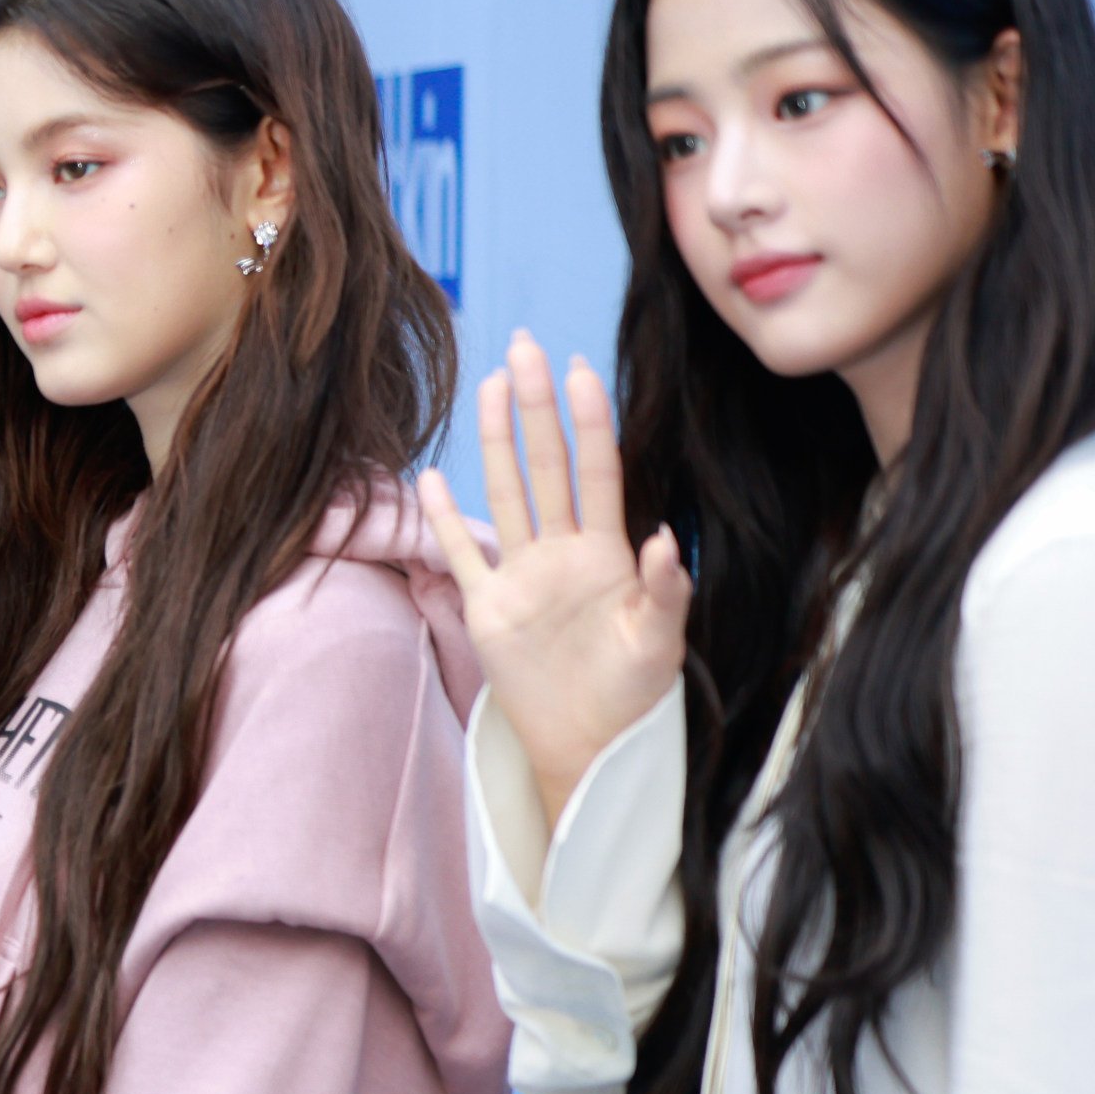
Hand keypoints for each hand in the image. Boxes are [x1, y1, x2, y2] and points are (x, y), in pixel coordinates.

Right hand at [416, 331, 689, 828]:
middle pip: (544, 466)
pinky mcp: (488, 608)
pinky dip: (444, 520)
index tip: (581, 370)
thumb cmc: (634, 696)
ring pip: (504, 494)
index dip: (590, 422)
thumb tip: (661, 540)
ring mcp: (521, 576)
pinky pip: (461, 555)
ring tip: (489, 387)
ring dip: (495, 443)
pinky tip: (430, 480)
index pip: (598, 472)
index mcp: (606, 554)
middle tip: (525, 348)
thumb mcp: (660, 645)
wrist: (590, 746)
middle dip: (536, 407)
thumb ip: (664, 592)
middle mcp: (561, 553)